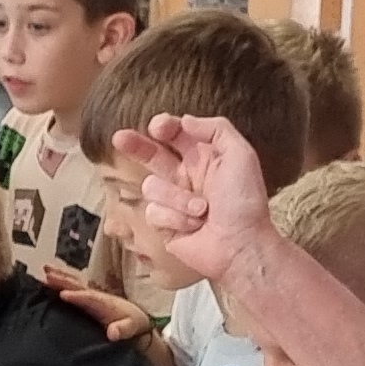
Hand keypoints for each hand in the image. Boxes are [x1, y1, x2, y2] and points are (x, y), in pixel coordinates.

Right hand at [52, 282, 150, 343]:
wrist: (138, 320)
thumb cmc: (133, 324)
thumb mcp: (131, 328)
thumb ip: (123, 329)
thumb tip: (112, 333)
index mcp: (106, 303)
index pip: (90, 298)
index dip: (77, 297)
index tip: (63, 295)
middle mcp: (97, 296)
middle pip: (78, 286)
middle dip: (63, 281)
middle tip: (47, 274)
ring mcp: (92, 296)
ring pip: (74, 284)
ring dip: (60, 277)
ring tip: (45, 271)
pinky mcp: (88, 299)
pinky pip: (73, 289)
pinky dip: (62, 283)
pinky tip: (50, 281)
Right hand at [112, 116, 272, 282]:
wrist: (240, 245)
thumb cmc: (244, 202)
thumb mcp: (240, 155)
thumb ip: (216, 129)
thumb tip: (185, 120)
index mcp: (203, 157)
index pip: (175, 134)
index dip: (163, 127)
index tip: (158, 128)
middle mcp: (185, 176)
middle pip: (150, 154)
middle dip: (134, 145)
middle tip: (120, 138)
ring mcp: (173, 201)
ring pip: (151, 186)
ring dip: (176, 198)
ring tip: (202, 210)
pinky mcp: (164, 224)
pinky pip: (153, 211)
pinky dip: (174, 218)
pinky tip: (193, 226)